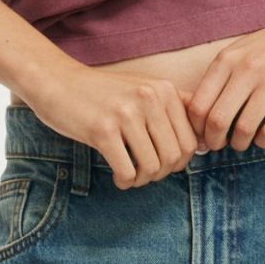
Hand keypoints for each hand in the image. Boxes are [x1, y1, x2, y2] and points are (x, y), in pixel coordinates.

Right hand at [23, 64, 200, 188]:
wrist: (56, 82)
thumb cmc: (103, 93)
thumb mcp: (144, 90)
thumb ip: (175, 110)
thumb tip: (207, 144)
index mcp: (165, 90)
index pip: (191, 141)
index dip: (179, 162)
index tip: (162, 164)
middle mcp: (149, 99)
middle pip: (175, 157)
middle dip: (162, 174)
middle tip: (144, 173)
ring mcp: (126, 114)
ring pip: (153, 167)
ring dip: (142, 180)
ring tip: (131, 175)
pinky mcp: (102, 130)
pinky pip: (127, 171)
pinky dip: (125, 181)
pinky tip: (118, 177)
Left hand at [182, 0, 264, 150]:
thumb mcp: (243, 49)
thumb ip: (221, 75)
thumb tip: (199, 113)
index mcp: (228, 59)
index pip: (199, 105)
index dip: (197, 128)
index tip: (204, 134)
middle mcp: (247, 70)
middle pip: (217, 121)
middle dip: (215, 141)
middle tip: (220, 146)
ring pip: (244, 130)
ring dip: (240, 144)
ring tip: (242, 143)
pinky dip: (263, 142)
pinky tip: (263, 138)